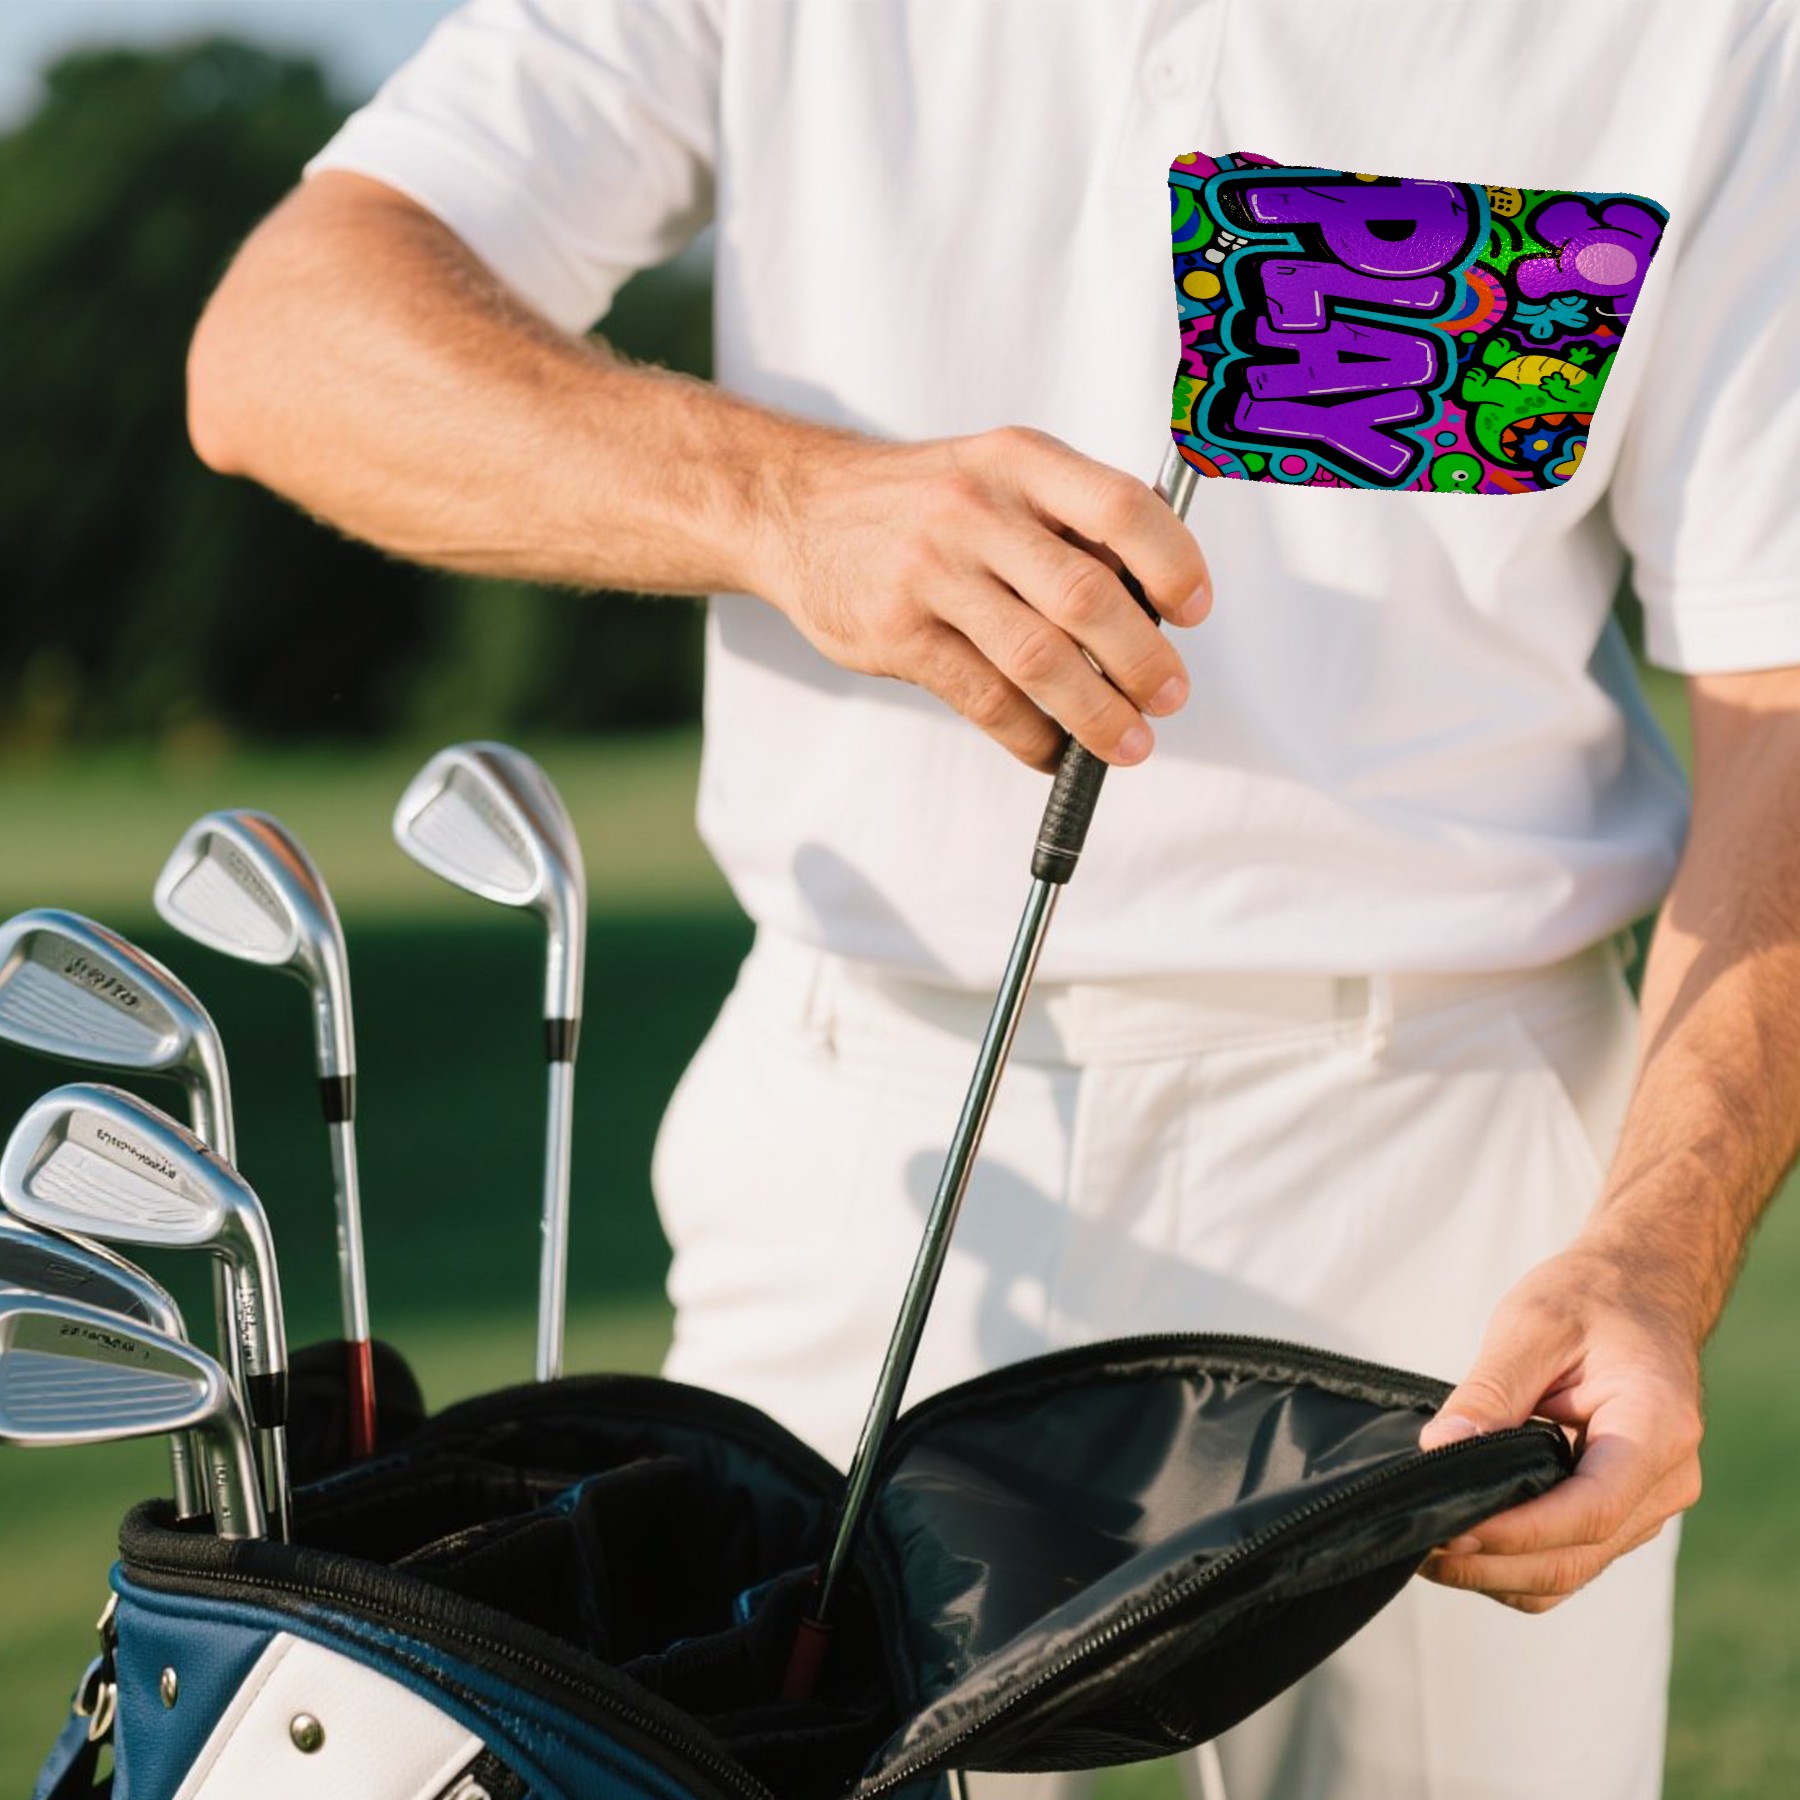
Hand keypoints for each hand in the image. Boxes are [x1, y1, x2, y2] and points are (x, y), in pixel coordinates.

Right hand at [753, 426, 1210, 770]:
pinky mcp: (898, 634)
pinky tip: (1053, 751)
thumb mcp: (996, 473)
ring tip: (1129, 744)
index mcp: (1018, 462)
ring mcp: (932, 573)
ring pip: (1039, 658)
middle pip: (1086, 596)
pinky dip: (1032, 736)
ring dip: (1097, 714)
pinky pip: (985, 699)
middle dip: (1143, 660)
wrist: (797, 509)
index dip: (1173, 563)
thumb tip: (1156, 601)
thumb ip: (1069, 523)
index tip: (1192, 611)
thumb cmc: (921, 503)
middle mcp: (976, 510)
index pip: (1121, 507)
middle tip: (1169, 696)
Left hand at [1416, 1234, 1704, 1612]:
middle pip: (1577, 1555)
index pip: (1591, 1510)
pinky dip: (1515, 1562)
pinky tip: (1462, 1540)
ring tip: (1425, 1546)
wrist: (1640, 1291)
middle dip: (1491, 1561)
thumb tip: (1437, 1451)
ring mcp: (1649, 1503)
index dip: (1517, 1532)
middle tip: (1414, 1542)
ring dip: (1496, 1572)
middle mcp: (1666, 1480)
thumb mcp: (1532, 1327)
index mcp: (1657, 1428)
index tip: (1448, 1528)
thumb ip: (1488, 1393)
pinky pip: (1571, 1557)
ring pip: (1572, 1569)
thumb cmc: (1590, 1299)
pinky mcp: (1623, 1509)